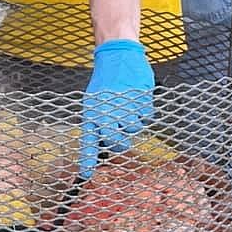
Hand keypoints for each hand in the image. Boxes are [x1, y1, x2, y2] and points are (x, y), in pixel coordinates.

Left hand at [80, 39, 154, 178]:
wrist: (118, 55)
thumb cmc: (106, 80)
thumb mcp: (94, 101)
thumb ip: (98, 122)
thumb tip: (101, 144)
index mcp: (91, 112)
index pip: (88, 142)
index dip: (88, 161)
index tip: (86, 176)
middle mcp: (105, 112)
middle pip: (115, 142)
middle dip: (121, 144)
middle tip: (122, 137)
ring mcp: (123, 107)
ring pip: (133, 130)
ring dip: (133, 123)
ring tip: (127, 107)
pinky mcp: (140, 100)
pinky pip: (146, 118)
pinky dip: (143, 112)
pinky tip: (136, 99)